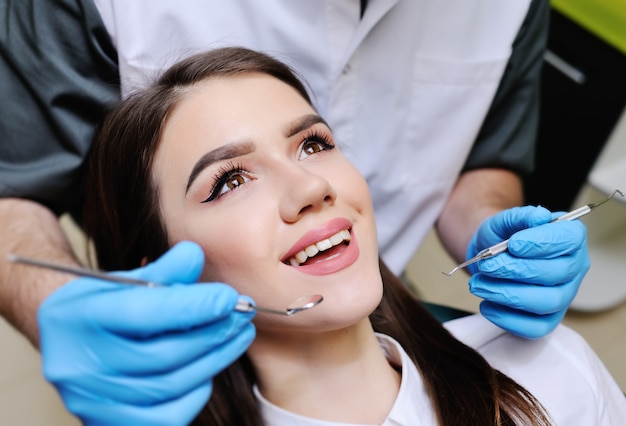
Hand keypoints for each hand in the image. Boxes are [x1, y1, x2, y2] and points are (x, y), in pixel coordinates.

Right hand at [38, 241, 254, 424]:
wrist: (65, 343)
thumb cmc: (99, 306)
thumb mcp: (122, 280)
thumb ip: (162, 271)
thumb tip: (194, 255)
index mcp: (79, 317)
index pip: (144, 314)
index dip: (193, 306)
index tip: (229, 297)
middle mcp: (79, 364)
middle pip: (163, 355)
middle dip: (213, 333)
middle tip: (243, 314)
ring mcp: (91, 400)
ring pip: (170, 387)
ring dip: (214, 359)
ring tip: (238, 334)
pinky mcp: (107, 423)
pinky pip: (167, 416)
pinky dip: (196, 391)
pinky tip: (209, 365)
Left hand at [466, 206, 588, 338]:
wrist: (490, 255)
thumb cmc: (503, 237)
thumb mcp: (506, 220)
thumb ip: (520, 216)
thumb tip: (539, 216)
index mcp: (570, 237)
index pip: (567, 241)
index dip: (540, 244)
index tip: (513, 244)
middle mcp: (574, 268)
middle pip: (555, 274)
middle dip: (514, 270)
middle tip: (486, 266)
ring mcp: (564, 296)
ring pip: (545, 302)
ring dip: (507, 294)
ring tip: (478, 284)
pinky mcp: (548, 319)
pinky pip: (535, 328)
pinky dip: (508, 319)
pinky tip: (487, 305)